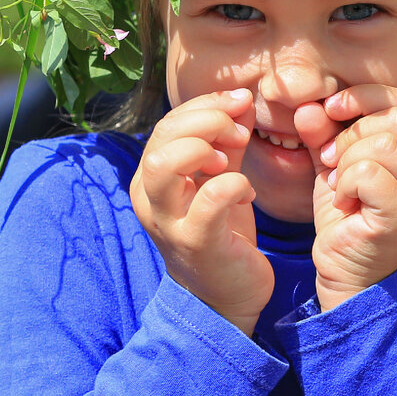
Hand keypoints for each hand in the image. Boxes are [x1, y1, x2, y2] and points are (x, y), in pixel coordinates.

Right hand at [130, 89, 273, 332]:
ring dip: (204, 148)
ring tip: (230, 159)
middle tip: (239, 133)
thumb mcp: (219, 178)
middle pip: (163, 137)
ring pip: (164, 165)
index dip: (206, 104)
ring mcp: (168, 221)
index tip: (240, 102)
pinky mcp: (196, 242)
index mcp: (152, 176)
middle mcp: (150, 197)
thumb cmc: (220, 232)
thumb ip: (227, 141)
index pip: (169, 123)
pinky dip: (232, 184)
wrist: (224, 297)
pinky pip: (208, 201)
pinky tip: (246, 192)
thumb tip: (242, 98)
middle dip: (208, 121)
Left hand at [295, 85, 396, 310]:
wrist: (346, 272)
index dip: (360, 98)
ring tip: (339, 186)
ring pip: (382, 144)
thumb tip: (310, 105)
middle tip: (330, 161)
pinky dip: (346, 183)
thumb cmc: (345, 216)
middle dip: (349, 134)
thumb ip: (324, 132)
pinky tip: (344, 202)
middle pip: (393, 118)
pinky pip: (369, 172)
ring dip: (346, 161)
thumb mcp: (333, 164)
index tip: (330, 112)